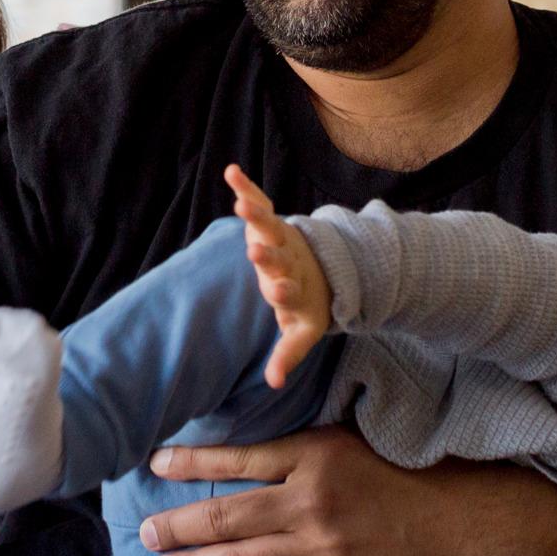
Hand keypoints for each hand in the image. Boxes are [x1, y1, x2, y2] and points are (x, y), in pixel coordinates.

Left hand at [139, 427, 552, 555]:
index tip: (156, 466)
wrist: (478, 523)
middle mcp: (312, 501)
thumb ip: (313, 447)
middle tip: (144, 535)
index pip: (237, 459)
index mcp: (316, 455)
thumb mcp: (365, 441)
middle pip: (226, 515)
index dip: (191, 464)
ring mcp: (325, 551)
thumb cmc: (427, 475)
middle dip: (176, 526)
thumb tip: (265, 448)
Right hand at [223, 164, 331, 386]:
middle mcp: (289, 263)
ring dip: (256, 215)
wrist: (325, 270)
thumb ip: (288, 354)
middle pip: (280, 258)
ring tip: (242, 203)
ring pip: (270, 227)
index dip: (284, 292)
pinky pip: (260, 203)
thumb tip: (275, 383)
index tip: (279, 291)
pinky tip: (231, 171)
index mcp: (295, 290)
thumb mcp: (302, 331)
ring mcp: (282, 240)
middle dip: (269, 256)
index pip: (289, 292)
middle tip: (257, 250)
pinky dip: (246, 188)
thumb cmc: (307, 305)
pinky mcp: (274, 223)